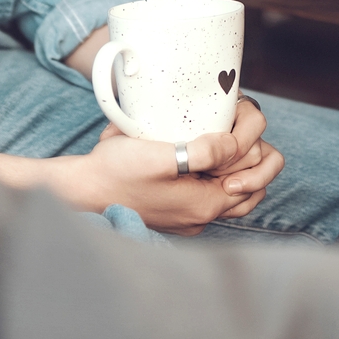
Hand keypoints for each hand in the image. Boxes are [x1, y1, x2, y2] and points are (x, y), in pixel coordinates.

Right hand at [68, 96, 285, 235]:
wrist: (82, 190)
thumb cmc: (116, 171)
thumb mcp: (161, 156)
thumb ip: (205, 152)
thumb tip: (236, 144)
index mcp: (205, 205)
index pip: (256, 177)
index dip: (250, 145)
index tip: (229, 122)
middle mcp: (202, 216)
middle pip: (252, 186)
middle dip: (249, 155)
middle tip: (225, 128)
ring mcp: (190, 216)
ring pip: (234, 192)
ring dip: (233, 164)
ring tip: (215, 137)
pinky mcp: (178, 210)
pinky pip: (211, 193)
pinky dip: (214, 172)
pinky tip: (197, 151)